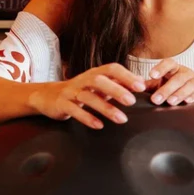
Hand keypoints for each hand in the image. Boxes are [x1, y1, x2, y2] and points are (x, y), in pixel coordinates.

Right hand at [28, 63, 145, 129]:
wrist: (49, 96)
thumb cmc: (81, 91)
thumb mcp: (99, 85)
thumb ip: (119, 84)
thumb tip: (144, 84)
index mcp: (95, 73)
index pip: (112, 69)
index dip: (126, 76)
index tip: (141, 86)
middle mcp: (83, 79)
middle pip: (99, 80)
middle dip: (116, 90)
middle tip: (132, 101)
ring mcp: (71, 91)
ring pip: (88, 97)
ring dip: (106, 108)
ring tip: (122, 119)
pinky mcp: (62, 104)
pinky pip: (74, 110)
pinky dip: (87, 118)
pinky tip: (99, 126)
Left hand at [147, 58, 193, 105]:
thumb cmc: (182, 91)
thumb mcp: (166, 87)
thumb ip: (151, 87)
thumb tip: (133, 86)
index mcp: (176, 70)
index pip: (169, 63)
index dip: (160, 68)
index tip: (151, 75)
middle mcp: (187, 73)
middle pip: (178, 77)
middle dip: (166, 89)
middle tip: (156, 100)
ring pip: (189, 84)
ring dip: (179, 93)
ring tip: (170, 102)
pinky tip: (187, 102)